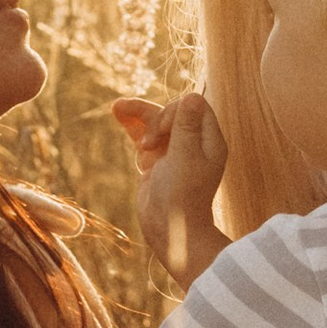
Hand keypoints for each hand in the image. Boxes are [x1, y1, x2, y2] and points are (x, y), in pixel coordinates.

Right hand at [111, 91, 227, 282]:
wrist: (170, 231)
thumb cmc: (182, 196)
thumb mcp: (184, 157)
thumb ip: (186, 126)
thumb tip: (193, 96)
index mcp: (209, 141)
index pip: (194, 107)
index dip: (174, 111)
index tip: (161, 133)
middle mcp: (194, 144)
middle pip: (172, 113)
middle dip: (154, 118)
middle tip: (147, 143)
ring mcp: (175, 153)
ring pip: (156, 124)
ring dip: (139, 116)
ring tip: (117, 106)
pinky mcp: (157, 163)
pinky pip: (146, 137)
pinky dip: (134, 128)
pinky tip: (118, 114)